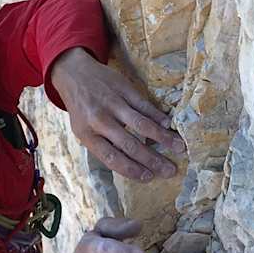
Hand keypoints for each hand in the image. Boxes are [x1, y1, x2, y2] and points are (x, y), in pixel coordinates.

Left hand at [50, 47, 186, 181]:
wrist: (75, 74)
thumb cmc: (82, 109)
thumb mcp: (83, 130)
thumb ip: (104, 145)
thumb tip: (131, 164)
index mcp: (87, 135)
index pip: (112, 158)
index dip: (132, 170)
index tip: (149, 178)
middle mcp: (100, 120)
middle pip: (130, 145)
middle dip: (153, 160)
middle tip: (170, 170)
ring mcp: (113, 103)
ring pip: (141, 124)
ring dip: (163, 138)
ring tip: (179, 148)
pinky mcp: (124, 89)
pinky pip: (144, 105)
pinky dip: (158, 116)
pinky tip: (169, 125)